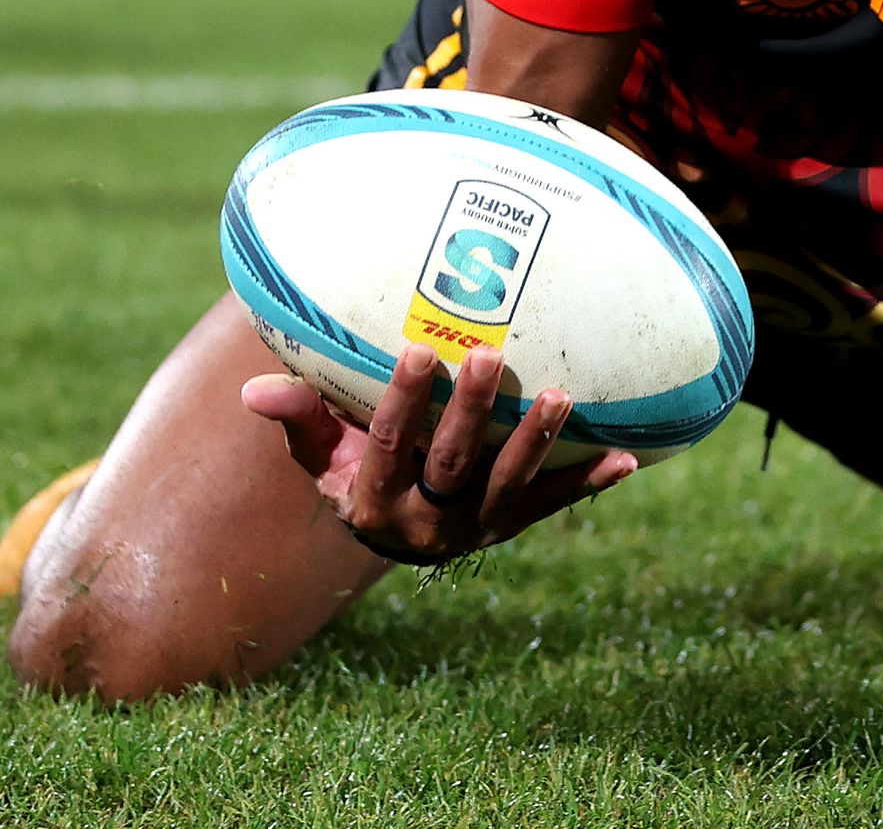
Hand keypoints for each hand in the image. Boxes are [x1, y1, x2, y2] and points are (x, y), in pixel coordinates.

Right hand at [242, 343, 635, 565]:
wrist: (397, 534)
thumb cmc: (355, 475)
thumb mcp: (320, 458)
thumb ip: (299, 420)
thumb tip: (254, 390)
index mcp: (374, 502)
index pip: (389, 444)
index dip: (404, 400)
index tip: (421, 349)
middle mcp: (428, 522)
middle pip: (453, 462)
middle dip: (473, 411)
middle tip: (493, 356)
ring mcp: (476, 527)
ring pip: (510, 485)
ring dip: (537, 441)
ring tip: (563, 397)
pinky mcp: (513, 526)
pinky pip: (553, 504)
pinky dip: (589, 483)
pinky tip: (627, 459)